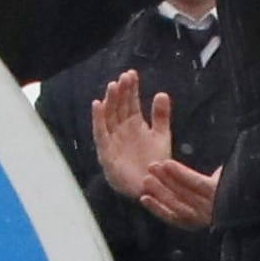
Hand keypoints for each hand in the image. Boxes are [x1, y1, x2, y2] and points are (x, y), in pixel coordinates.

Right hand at [86, 72, 218, 228]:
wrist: (151, 186)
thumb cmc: (155, 162)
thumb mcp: (161, 136)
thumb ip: (161, 115)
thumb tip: (161, 93)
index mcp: (134, 124)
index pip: (130, 102)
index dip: (131, 89)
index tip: (132, 74)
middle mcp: (121, 129)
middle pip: (119, 106)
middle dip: (121, 91)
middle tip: (124, 76)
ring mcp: (112, 139)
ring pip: (109, 116)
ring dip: (110, 100)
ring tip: (113, 85)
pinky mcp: (106, 152)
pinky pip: (100, 133)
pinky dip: (98, 119)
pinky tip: (98, 104)